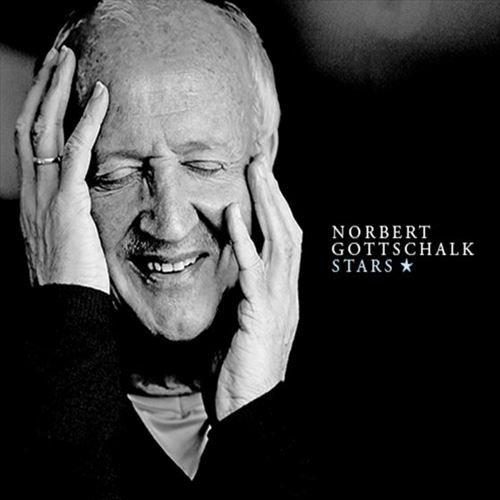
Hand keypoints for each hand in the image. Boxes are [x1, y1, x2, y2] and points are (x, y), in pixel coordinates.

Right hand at [15, 46, 109, 293]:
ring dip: (56, 89)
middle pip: (29, 126)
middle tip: (56, 57)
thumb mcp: (66, 244)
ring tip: (68, 58)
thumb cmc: (71, 283)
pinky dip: (88, 120)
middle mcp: (32, 191)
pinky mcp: (68, 203)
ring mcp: (46, 196)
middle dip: (41, 88)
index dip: (38, 112)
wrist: (64, 309)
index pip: (30, 145)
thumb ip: (70, 220)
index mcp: (32, 200)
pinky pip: (76, 151)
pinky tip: (100, 95)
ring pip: (44, 129)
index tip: (52, 87)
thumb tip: (82, 210)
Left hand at [215, 156, 301, 420]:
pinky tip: (235, 213)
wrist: (250, 411)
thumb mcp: (242, 324)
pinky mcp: (262, 315)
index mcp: (282, 293)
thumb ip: (241, 294)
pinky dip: (246, 240)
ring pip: (281, 242)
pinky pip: (255, 270)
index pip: (283, 242)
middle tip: (261, 161)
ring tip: (256, 171)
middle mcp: (287, 292)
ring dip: (268, 204)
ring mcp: (279, 302)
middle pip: (288, 232)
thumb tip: (230, 269)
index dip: (275, 209)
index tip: (261, 181)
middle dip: (276, 195)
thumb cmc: (241, 369)